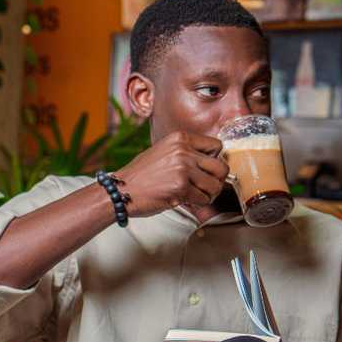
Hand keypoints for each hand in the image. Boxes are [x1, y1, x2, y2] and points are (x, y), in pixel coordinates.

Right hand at [111, 131, 229, 216]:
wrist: (121, 190)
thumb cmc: (140, 175)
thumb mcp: (163, 152)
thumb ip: (185, 152)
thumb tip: (210, 162)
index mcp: (180, 138)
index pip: (216, 145)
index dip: (214, 160)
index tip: (205, 169)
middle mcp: (183, 151)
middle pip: (221, 167)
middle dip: (216, 180)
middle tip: (206, 187)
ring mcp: (183, 169)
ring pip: (215, 185)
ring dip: (208, 194)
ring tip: (196, 195)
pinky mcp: (181, 187)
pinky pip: (203, 198)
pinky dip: (198, 203)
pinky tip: (186, 201)